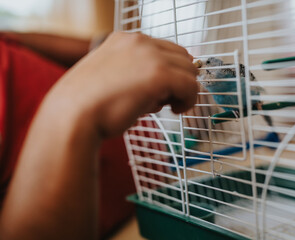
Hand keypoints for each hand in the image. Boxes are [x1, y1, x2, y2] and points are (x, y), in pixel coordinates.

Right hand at [44, 32, 198, 137]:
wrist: (72, 117)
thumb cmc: (89, 105)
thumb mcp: (112, 78)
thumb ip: (138, 75)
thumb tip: (165, 89)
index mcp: (125, 39)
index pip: (166, 49)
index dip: (171, 71)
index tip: (168, 89)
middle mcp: (139, 41)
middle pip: (182, 57)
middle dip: (179, 79)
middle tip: (168, 99)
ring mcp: (150, 55)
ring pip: (189, 71)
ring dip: (183, 89)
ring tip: (168, 106)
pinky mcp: (159, 74)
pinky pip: (191, 87)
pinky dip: (189, 100)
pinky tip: (175, 110)